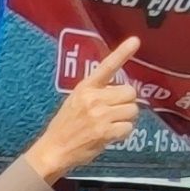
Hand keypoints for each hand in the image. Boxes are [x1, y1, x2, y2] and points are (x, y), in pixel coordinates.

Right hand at [25, 37, 142, 182]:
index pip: (107, 66)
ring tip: (110, 124)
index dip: (122, 53)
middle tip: (114, 112)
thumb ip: (97, 91)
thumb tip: (122, 90)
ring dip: (126, 118)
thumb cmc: (66, 125)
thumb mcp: (76, 100)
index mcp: (85, 87)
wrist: (54, 150)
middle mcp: (93, 98)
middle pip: (130, 92)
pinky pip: (128, 128)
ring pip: (132, 110)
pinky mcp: (105, 132)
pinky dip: (122, 133)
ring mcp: (100, 115)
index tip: (135, 41)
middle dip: (126, 102)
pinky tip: (109, 135)